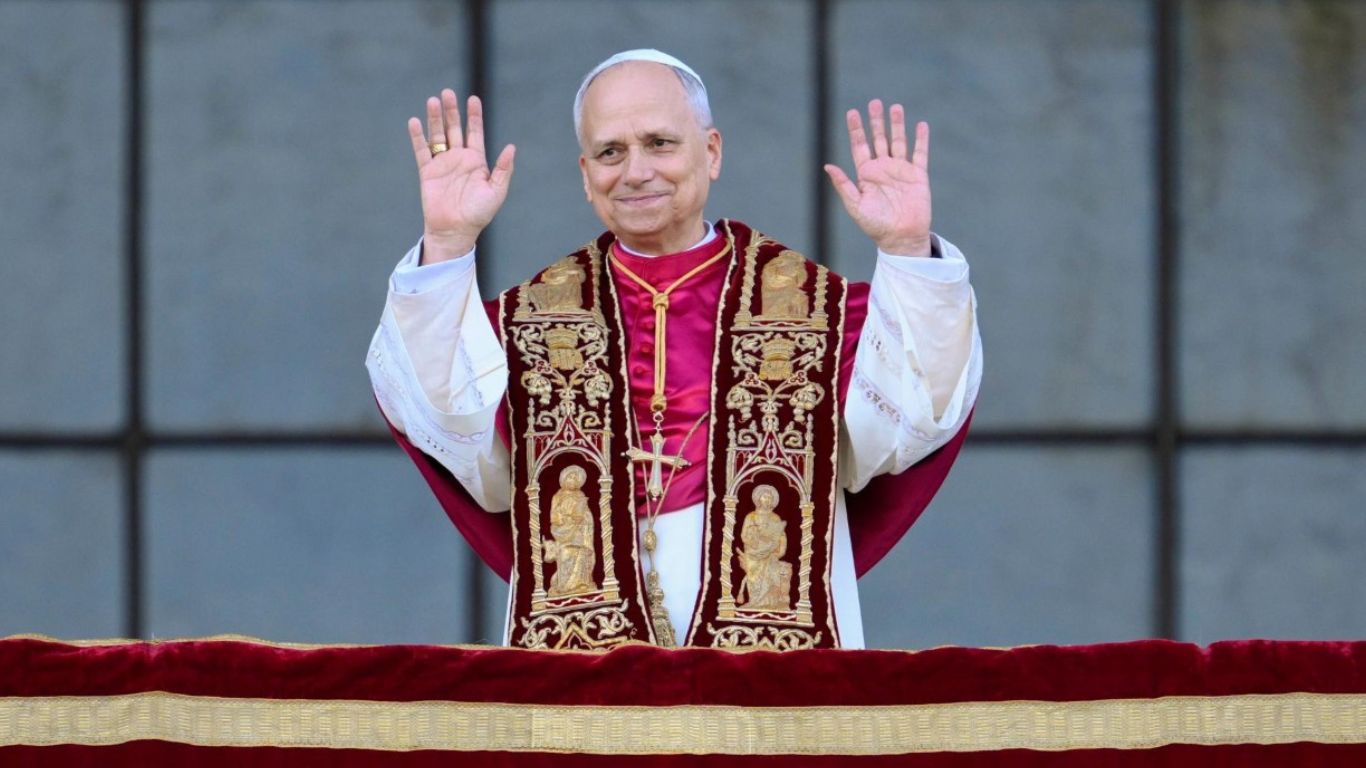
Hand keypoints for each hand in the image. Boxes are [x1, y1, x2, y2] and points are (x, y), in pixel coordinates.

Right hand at [407, 90, 515, 262]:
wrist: (456, 231)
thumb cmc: (478, 214)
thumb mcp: (496, 191)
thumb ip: (503, 169)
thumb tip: (512, 147)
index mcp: (476, 161)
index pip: (475, 132)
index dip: (474, 116)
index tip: (473, 99)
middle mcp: (459, 159)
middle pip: (454, 129)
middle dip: (451, 111)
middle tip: (447, 92)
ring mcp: (442, 164)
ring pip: (438, 135)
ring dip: (435, 118)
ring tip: (433, 100)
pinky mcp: (427, 172)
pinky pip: (422, 151)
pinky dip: (418, 137)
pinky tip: (415, 122)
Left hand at [824, 100, 931, 256]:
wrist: (901, 238)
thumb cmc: (875, 225)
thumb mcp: (855, 205)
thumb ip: (843, 185)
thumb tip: (828, 165)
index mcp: (866, 175)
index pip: (860, 146)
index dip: (856, 129)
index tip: (852, 112)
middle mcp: (883, 169)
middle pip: (879, 139)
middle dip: (876, 121)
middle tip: (875, 102)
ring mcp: (901, 171)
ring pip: (898, 141)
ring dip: (897, 125)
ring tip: (895, 107)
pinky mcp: (918, 176)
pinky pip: (920, 153)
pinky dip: (921, 139)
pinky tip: (920, 125)